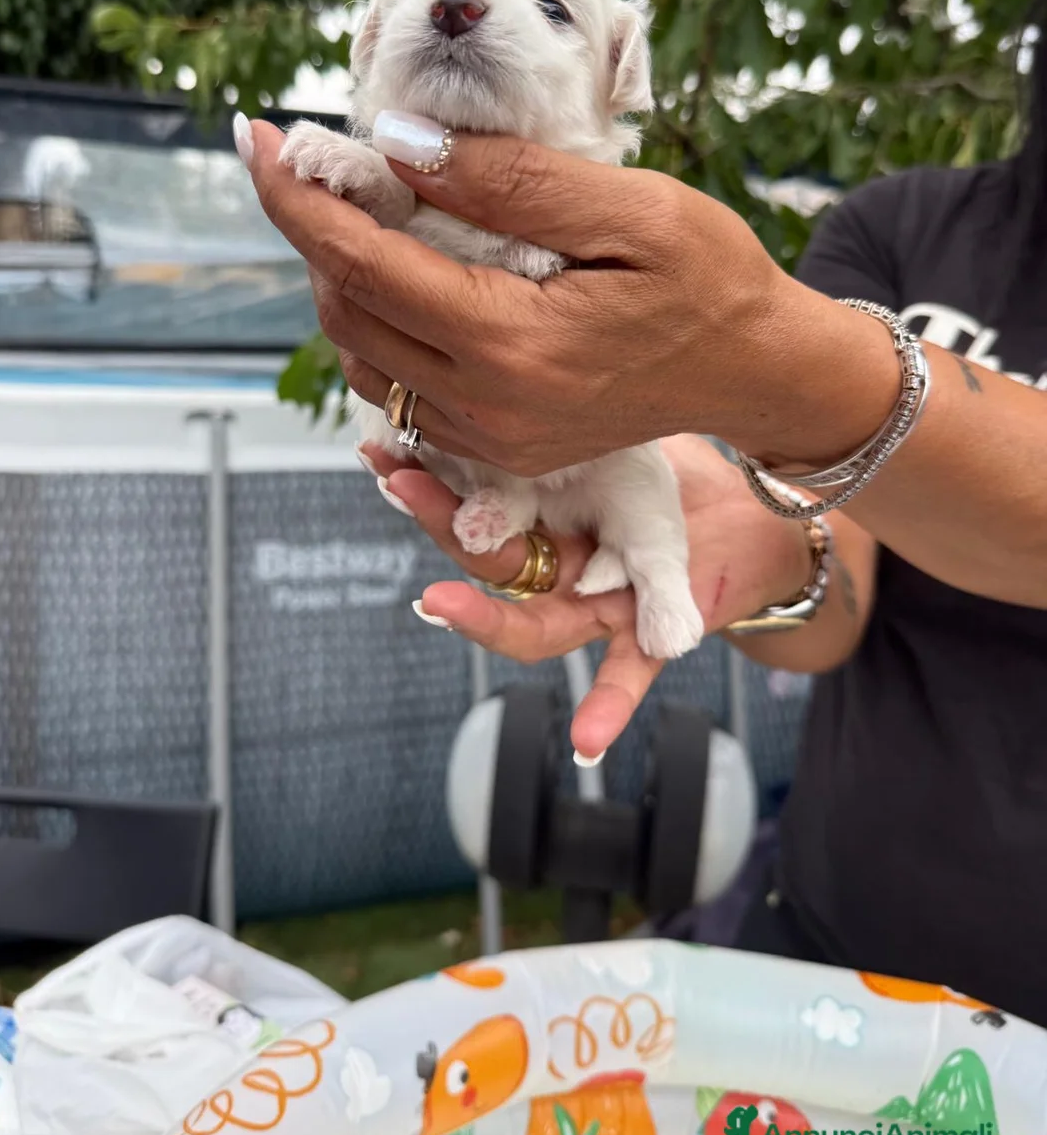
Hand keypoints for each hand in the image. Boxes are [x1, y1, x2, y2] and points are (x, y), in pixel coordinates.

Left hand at [244, 116, 898, 476]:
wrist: (755, 371)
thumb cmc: (710, 279)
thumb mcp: (631, 209)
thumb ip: (511, 180)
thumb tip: (398, 146)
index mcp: (511, 344)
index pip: (362, 263)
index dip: (296, 197)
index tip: (256, 136)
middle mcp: (484, 406)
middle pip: (346, 310)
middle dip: (313, 231)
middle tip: (317, 162)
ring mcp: (488, 437)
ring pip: (361, 353)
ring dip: (344, 279)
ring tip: (364, 209)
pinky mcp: (496, 446)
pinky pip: (399, 386)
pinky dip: (380, 323)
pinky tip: (403, 272)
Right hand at [360, 434, 812, 757]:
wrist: (752, 519)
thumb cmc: (673, 483)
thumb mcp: (613, 443)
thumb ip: (553, 431)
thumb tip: (472, 392)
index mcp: (540, 526)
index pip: (473, 512)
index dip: (428, 487)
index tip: (383, 453)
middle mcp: (559, 575)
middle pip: (489, 566)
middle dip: (439, 525)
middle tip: (395, 480)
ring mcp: (601, 610)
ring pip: (534, 625)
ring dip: (484, 619)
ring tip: (436, 604)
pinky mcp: (655, 634)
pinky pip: (629, 676)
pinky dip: (609, 708)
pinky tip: (587, 741)